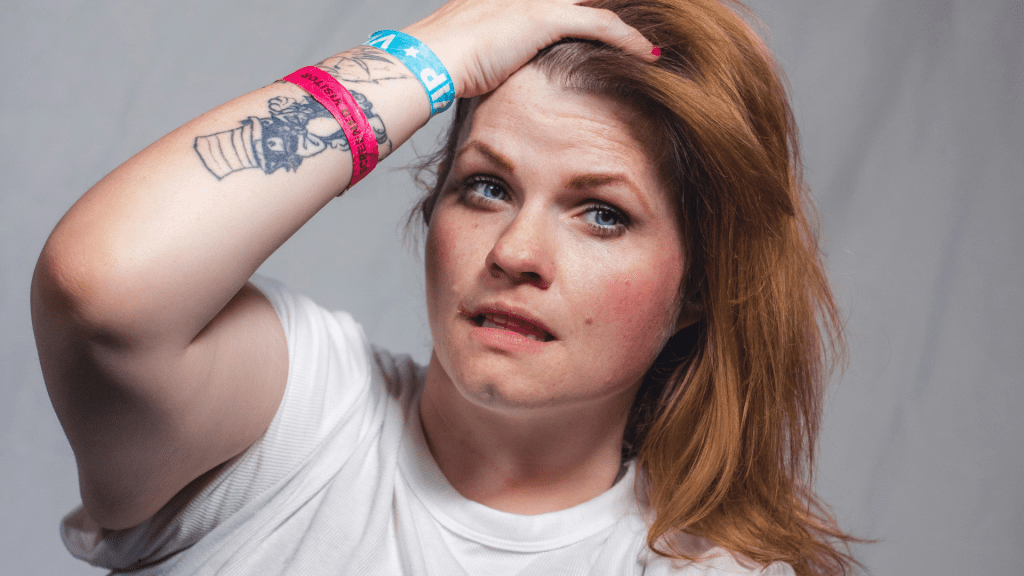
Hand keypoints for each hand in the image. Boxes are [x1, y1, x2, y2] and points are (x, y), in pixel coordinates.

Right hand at [402, 0, 656, 97]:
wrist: (427, 59)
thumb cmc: (441, 64)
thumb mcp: (474, 54)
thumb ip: (495, 54)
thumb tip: (497, 74)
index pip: (563, 1)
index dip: (585, 6)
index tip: (604, 13)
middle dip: (609, 4)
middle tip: (643, 16)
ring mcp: (534, 0)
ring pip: (598, 4)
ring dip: (628, 21)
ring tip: (651, 38)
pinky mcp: (545, 18)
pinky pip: (603, 26)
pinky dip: (630, 41)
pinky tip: (650, 54)